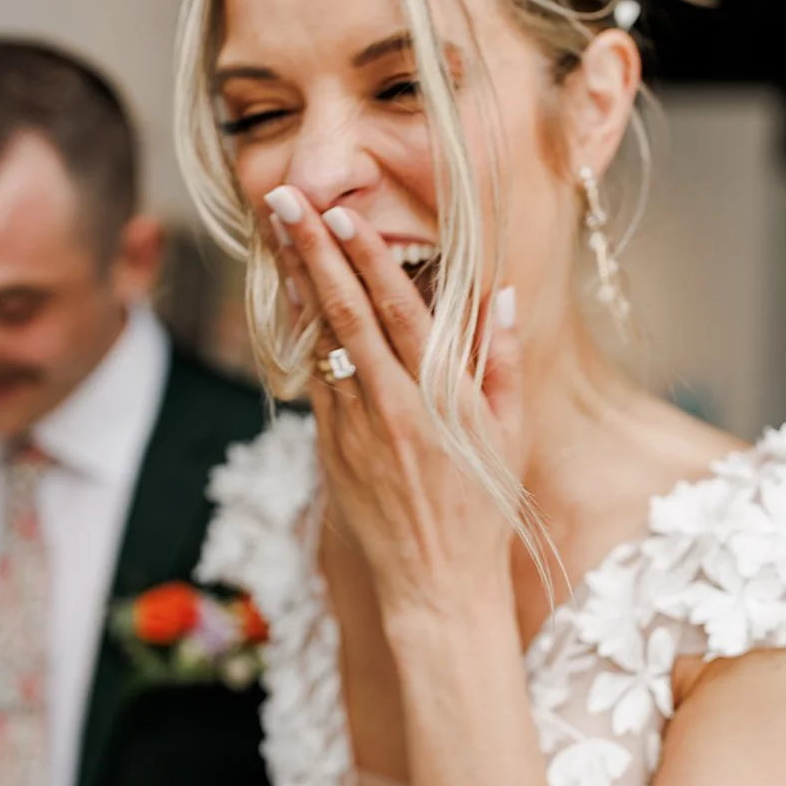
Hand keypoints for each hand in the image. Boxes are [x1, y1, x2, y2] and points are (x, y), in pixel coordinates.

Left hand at [266, 186, 522, 622]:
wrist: (436, 585)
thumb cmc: (482, 509)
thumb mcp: (509, 434)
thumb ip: (504, 360)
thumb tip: (500, 293)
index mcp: (440, 398)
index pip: (398, 312)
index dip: (367, 260)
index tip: (342, 215)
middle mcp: (391, 407)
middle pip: (344, 314)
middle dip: (312, 251)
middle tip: (283, 200)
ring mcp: (354, 430)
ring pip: (318, 343)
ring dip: (296, 284)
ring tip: (276, 234)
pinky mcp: (330, 451)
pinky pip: (314, 382)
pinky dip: (300, 336)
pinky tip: (289, 300)